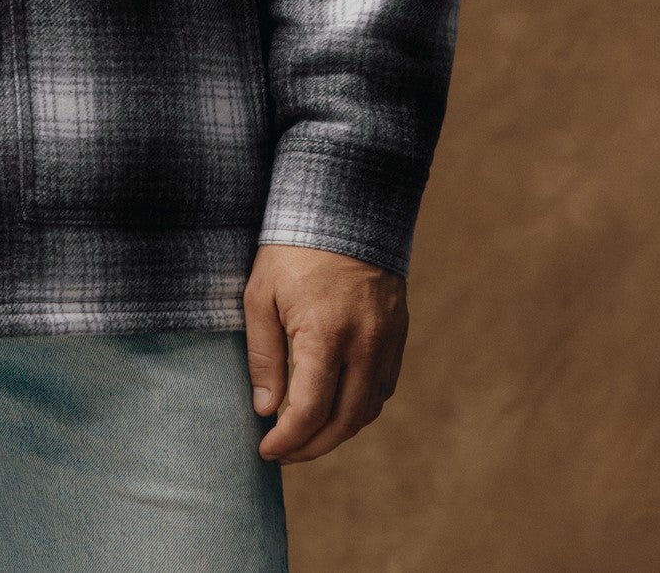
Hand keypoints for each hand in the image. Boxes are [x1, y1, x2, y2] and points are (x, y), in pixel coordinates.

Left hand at [243, 242, 407, 464]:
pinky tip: (336, 407)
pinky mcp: (398, 332)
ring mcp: (387, 340)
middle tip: (285, 453)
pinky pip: (383, 386)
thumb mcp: (261, 295)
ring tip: (306, 436)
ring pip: (368, 408)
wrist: (342, 206)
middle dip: (312, 447)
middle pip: (344, 422)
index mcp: (326, 335)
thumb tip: (266, 410)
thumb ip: (263, 356)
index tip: (266, 450)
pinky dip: (360, 406)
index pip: (310, 411)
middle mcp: (364, 344)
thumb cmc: (291, 248)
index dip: (287, 439)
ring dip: (338, 431)